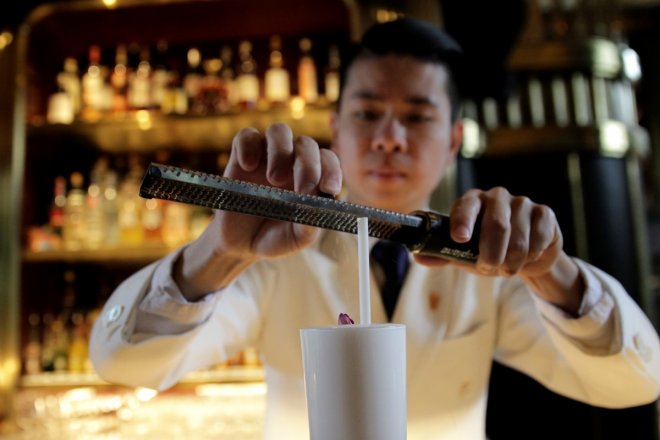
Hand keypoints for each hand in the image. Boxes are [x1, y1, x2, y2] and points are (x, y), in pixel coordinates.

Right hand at [209, 124, 342, 259]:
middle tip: (303, 189)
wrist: (239, 243)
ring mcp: (266, 156)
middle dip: (309, 165)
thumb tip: (317, 206)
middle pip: (306, 145)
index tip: (328, 188)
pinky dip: (249, 146)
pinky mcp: (241, 156)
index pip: (328, 161)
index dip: (332, 170)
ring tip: (274, 179)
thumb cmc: (274, 237)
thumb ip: (309, 224)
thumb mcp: (296, 239)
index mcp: (311, 179)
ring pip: (280, 132)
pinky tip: (248, 166)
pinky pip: (247, 136)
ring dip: (281, 151)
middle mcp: (292, 163)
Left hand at [414, 187, 583, 313]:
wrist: (524, 256)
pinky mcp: (544, 213)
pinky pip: (539, 238)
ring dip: (512, 261)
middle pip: (496, 225)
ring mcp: (522, 203)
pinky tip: (527, 258)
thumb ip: (440, 255)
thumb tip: (416, 257)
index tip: (460, 238)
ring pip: (519, 237)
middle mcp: (496, 197)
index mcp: (472, 202)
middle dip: (492, 254)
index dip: (463, 221)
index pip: (466, 205)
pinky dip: (531, 256)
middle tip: (489, 269)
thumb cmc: (487, 250)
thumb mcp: (462, 254)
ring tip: (507, 268)